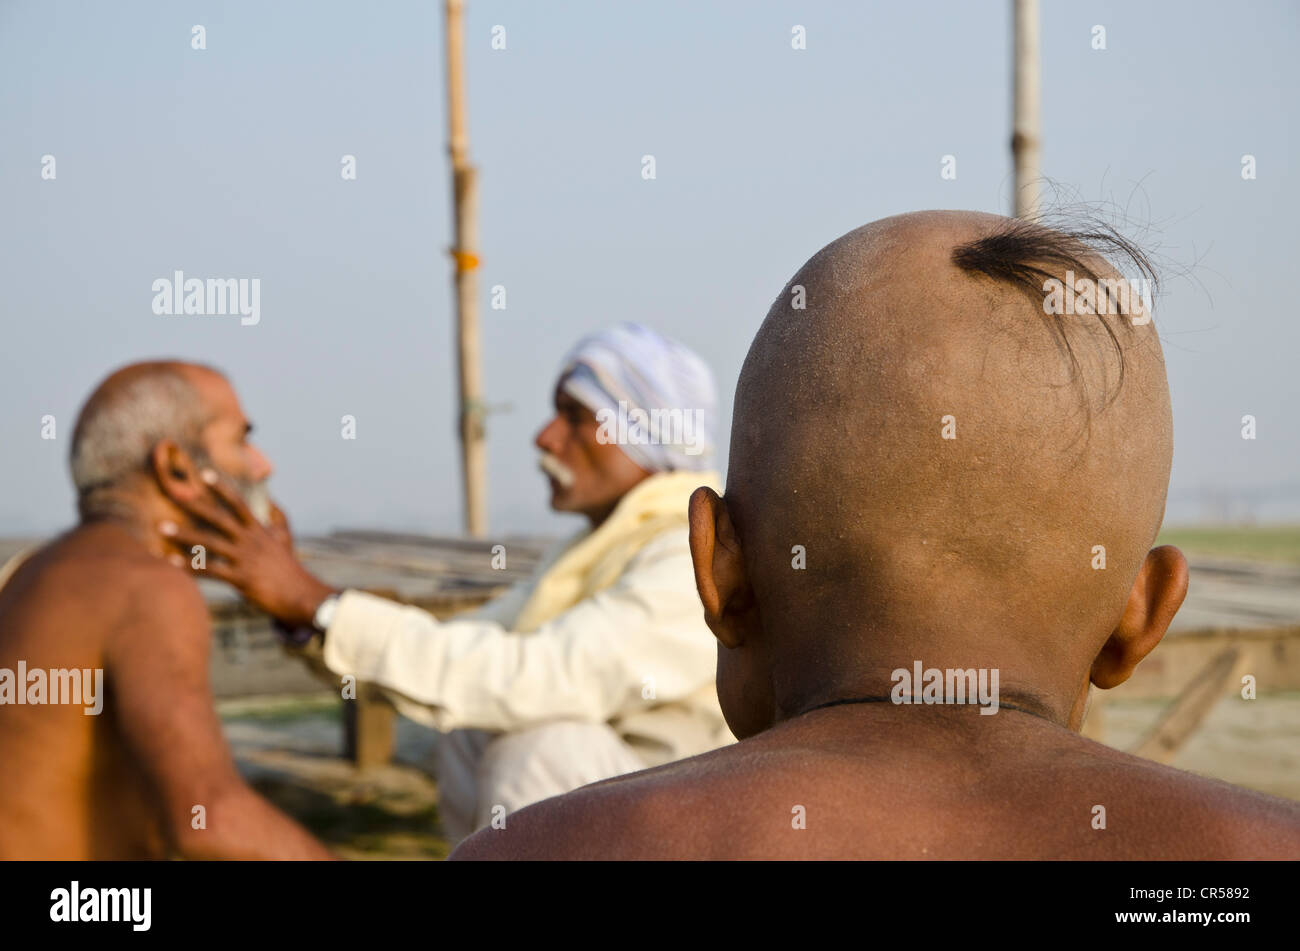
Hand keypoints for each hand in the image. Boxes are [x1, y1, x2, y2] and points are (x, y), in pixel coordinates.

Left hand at [158, 470, 336, 628]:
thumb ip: (277, 516)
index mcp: (259, 530)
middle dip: (195, 506)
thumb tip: (268, 498)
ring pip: (209, 543)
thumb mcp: (285, 537)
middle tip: (173, 495)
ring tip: (161, 528)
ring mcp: (244, 559)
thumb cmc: (288, 566)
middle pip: (218, 519)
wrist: (299, 594)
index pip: (238, 503)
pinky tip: (170, 562)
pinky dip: (189, 566)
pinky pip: (209, 570)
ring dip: (183, 535)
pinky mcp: (239, 578)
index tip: (205, 474)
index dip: (222, 488)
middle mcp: (249, 541)